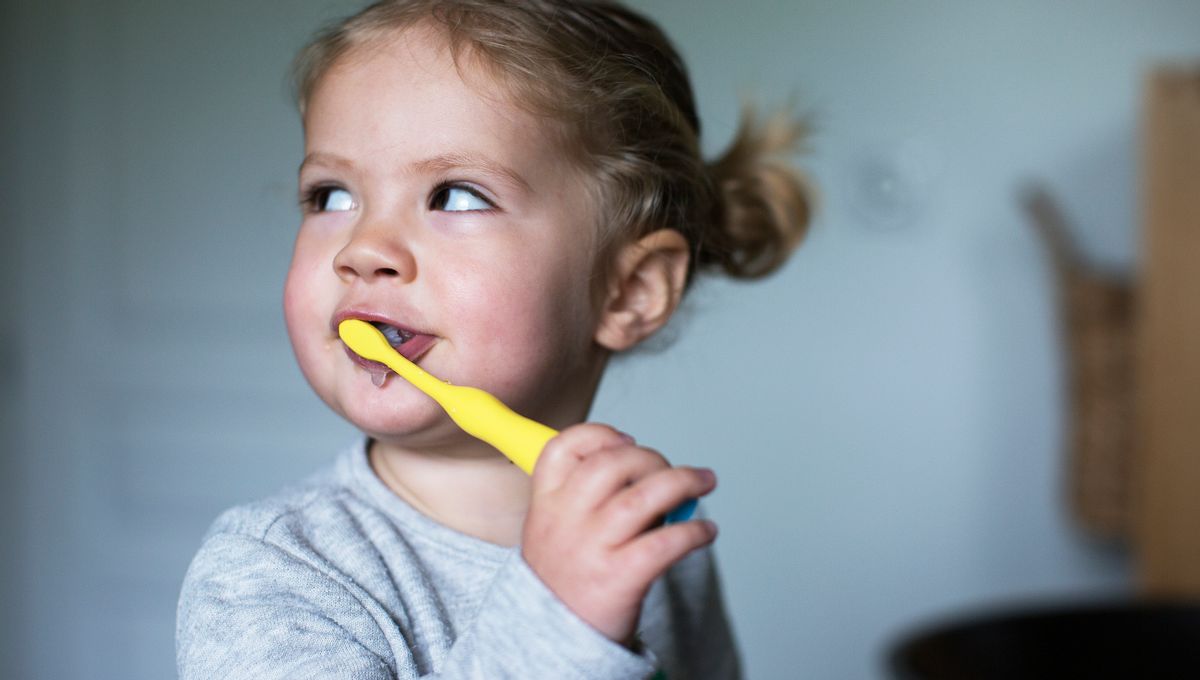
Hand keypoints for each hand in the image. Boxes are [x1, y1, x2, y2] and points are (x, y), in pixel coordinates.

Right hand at [521, 423, 718, 644]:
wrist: (551, 645)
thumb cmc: (564, 584)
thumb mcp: (553, 534)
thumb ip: (586, 500)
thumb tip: (651, 476)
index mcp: (545, 505)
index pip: (562, 449)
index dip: (600, 434)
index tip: (627, 439)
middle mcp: (565, 521)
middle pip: (612, 463)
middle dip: (652, 457)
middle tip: (672, 470)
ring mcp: (591, 549)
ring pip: (644, 496)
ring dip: (684, 482)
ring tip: (704, 482)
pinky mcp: (620, 578)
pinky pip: (665, 543)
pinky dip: (693, 531)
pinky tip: (704, 532)